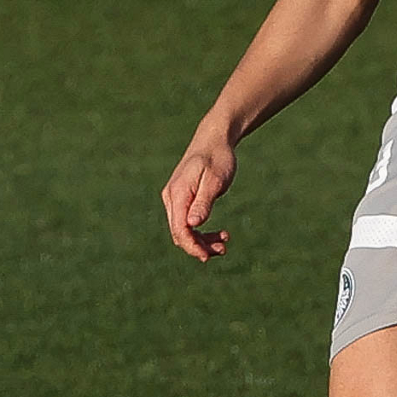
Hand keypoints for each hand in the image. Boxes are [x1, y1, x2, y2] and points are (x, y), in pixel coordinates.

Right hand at [161, 137, 237, 261]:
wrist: (214, 139)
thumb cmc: (218, 157)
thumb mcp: (215, 179)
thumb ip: (203, 202)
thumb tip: (193, 225)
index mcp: (178, 194)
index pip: (179, 229)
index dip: (192, 246)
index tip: (207, 256)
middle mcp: (172, 198)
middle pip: (180, 232)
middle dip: (199, 246)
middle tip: (222, 250)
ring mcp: (175, 198)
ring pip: (183, 229)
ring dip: (201, 240)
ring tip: (223, 243)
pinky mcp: (181, 198)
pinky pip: (187, 221)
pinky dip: (200, 230)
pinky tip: (218, 233)